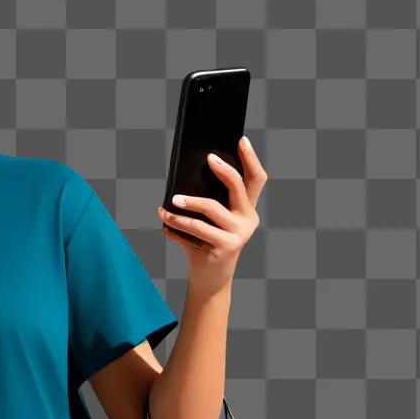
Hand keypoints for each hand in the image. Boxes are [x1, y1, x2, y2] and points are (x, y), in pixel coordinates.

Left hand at [157, 135, 266, 291]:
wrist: (210, 278)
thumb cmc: (206, 242)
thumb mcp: (209, 221)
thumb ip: (206, 201)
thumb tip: (184, 179)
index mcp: (247, 209)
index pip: (255, 179)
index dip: (251, 159)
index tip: (242, 140)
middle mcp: (247, 219)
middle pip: (238, 187)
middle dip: (223, 170)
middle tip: (208, 159)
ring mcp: (238, 235)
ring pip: (209, 210)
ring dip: (185, 205)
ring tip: (169, 204)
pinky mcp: (223, 248)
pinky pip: (194, 231)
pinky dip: (174, 226)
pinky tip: (163, 221)